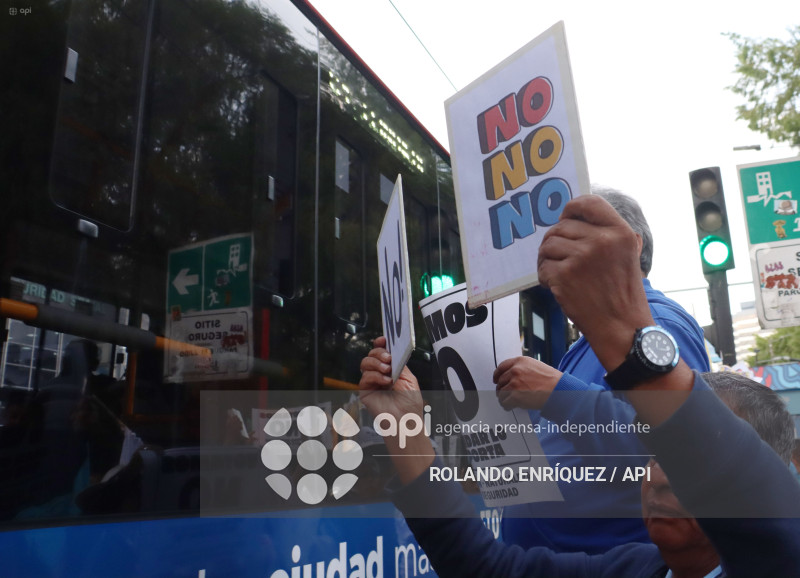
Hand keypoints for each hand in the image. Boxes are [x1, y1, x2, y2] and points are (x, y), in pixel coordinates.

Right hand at [358, 336, 422, 420]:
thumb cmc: (409, 403)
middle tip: (388, 358)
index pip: (381, 352)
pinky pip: (365, 377)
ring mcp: (372, 382)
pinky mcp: (365, 391)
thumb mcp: (409, 378)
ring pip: (365, 363)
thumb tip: (391, 352)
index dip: (380, 344)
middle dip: (379, 353)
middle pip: (372, 354)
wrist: (406, 419)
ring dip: (376, 363)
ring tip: (387, 370)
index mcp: (391, 368)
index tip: (383, 340)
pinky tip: (385, 381)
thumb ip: (399, 364)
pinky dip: (375, 376)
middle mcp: (379, 373)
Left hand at [493, 356, 561, 409]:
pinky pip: (504, 402)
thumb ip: (522, 368)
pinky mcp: (514, 396)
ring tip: (510, 401)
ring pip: (501, 392)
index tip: (496, 379)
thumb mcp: (536, 366)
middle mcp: (516, 370)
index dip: (497, 374)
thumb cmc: (552, 381)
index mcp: (520, 361)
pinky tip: (511, 406)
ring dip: (504, 397)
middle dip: (502, 388)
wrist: (559, 391)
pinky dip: (506, 405)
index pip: (501, 366)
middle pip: (500, 380)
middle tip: (506, 393)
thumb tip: (512, 375)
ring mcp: (514, 383)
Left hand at [537, 195, 653, 370]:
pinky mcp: (564, 275)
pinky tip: (555, 285)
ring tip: (559, 273)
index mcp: (621, 232)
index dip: (572, 208)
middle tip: (561, 258)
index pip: (589, 202)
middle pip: (561, 226)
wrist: (621, 327)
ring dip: (547, 259)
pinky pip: (542, 265)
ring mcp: (581, 258)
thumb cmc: (622, 293)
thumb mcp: (628, 254)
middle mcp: (601, 241)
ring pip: (548, 244)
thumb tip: (575, 216)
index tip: (566, 218)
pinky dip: (544, 276)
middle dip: (556, 241)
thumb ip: (607, 233)